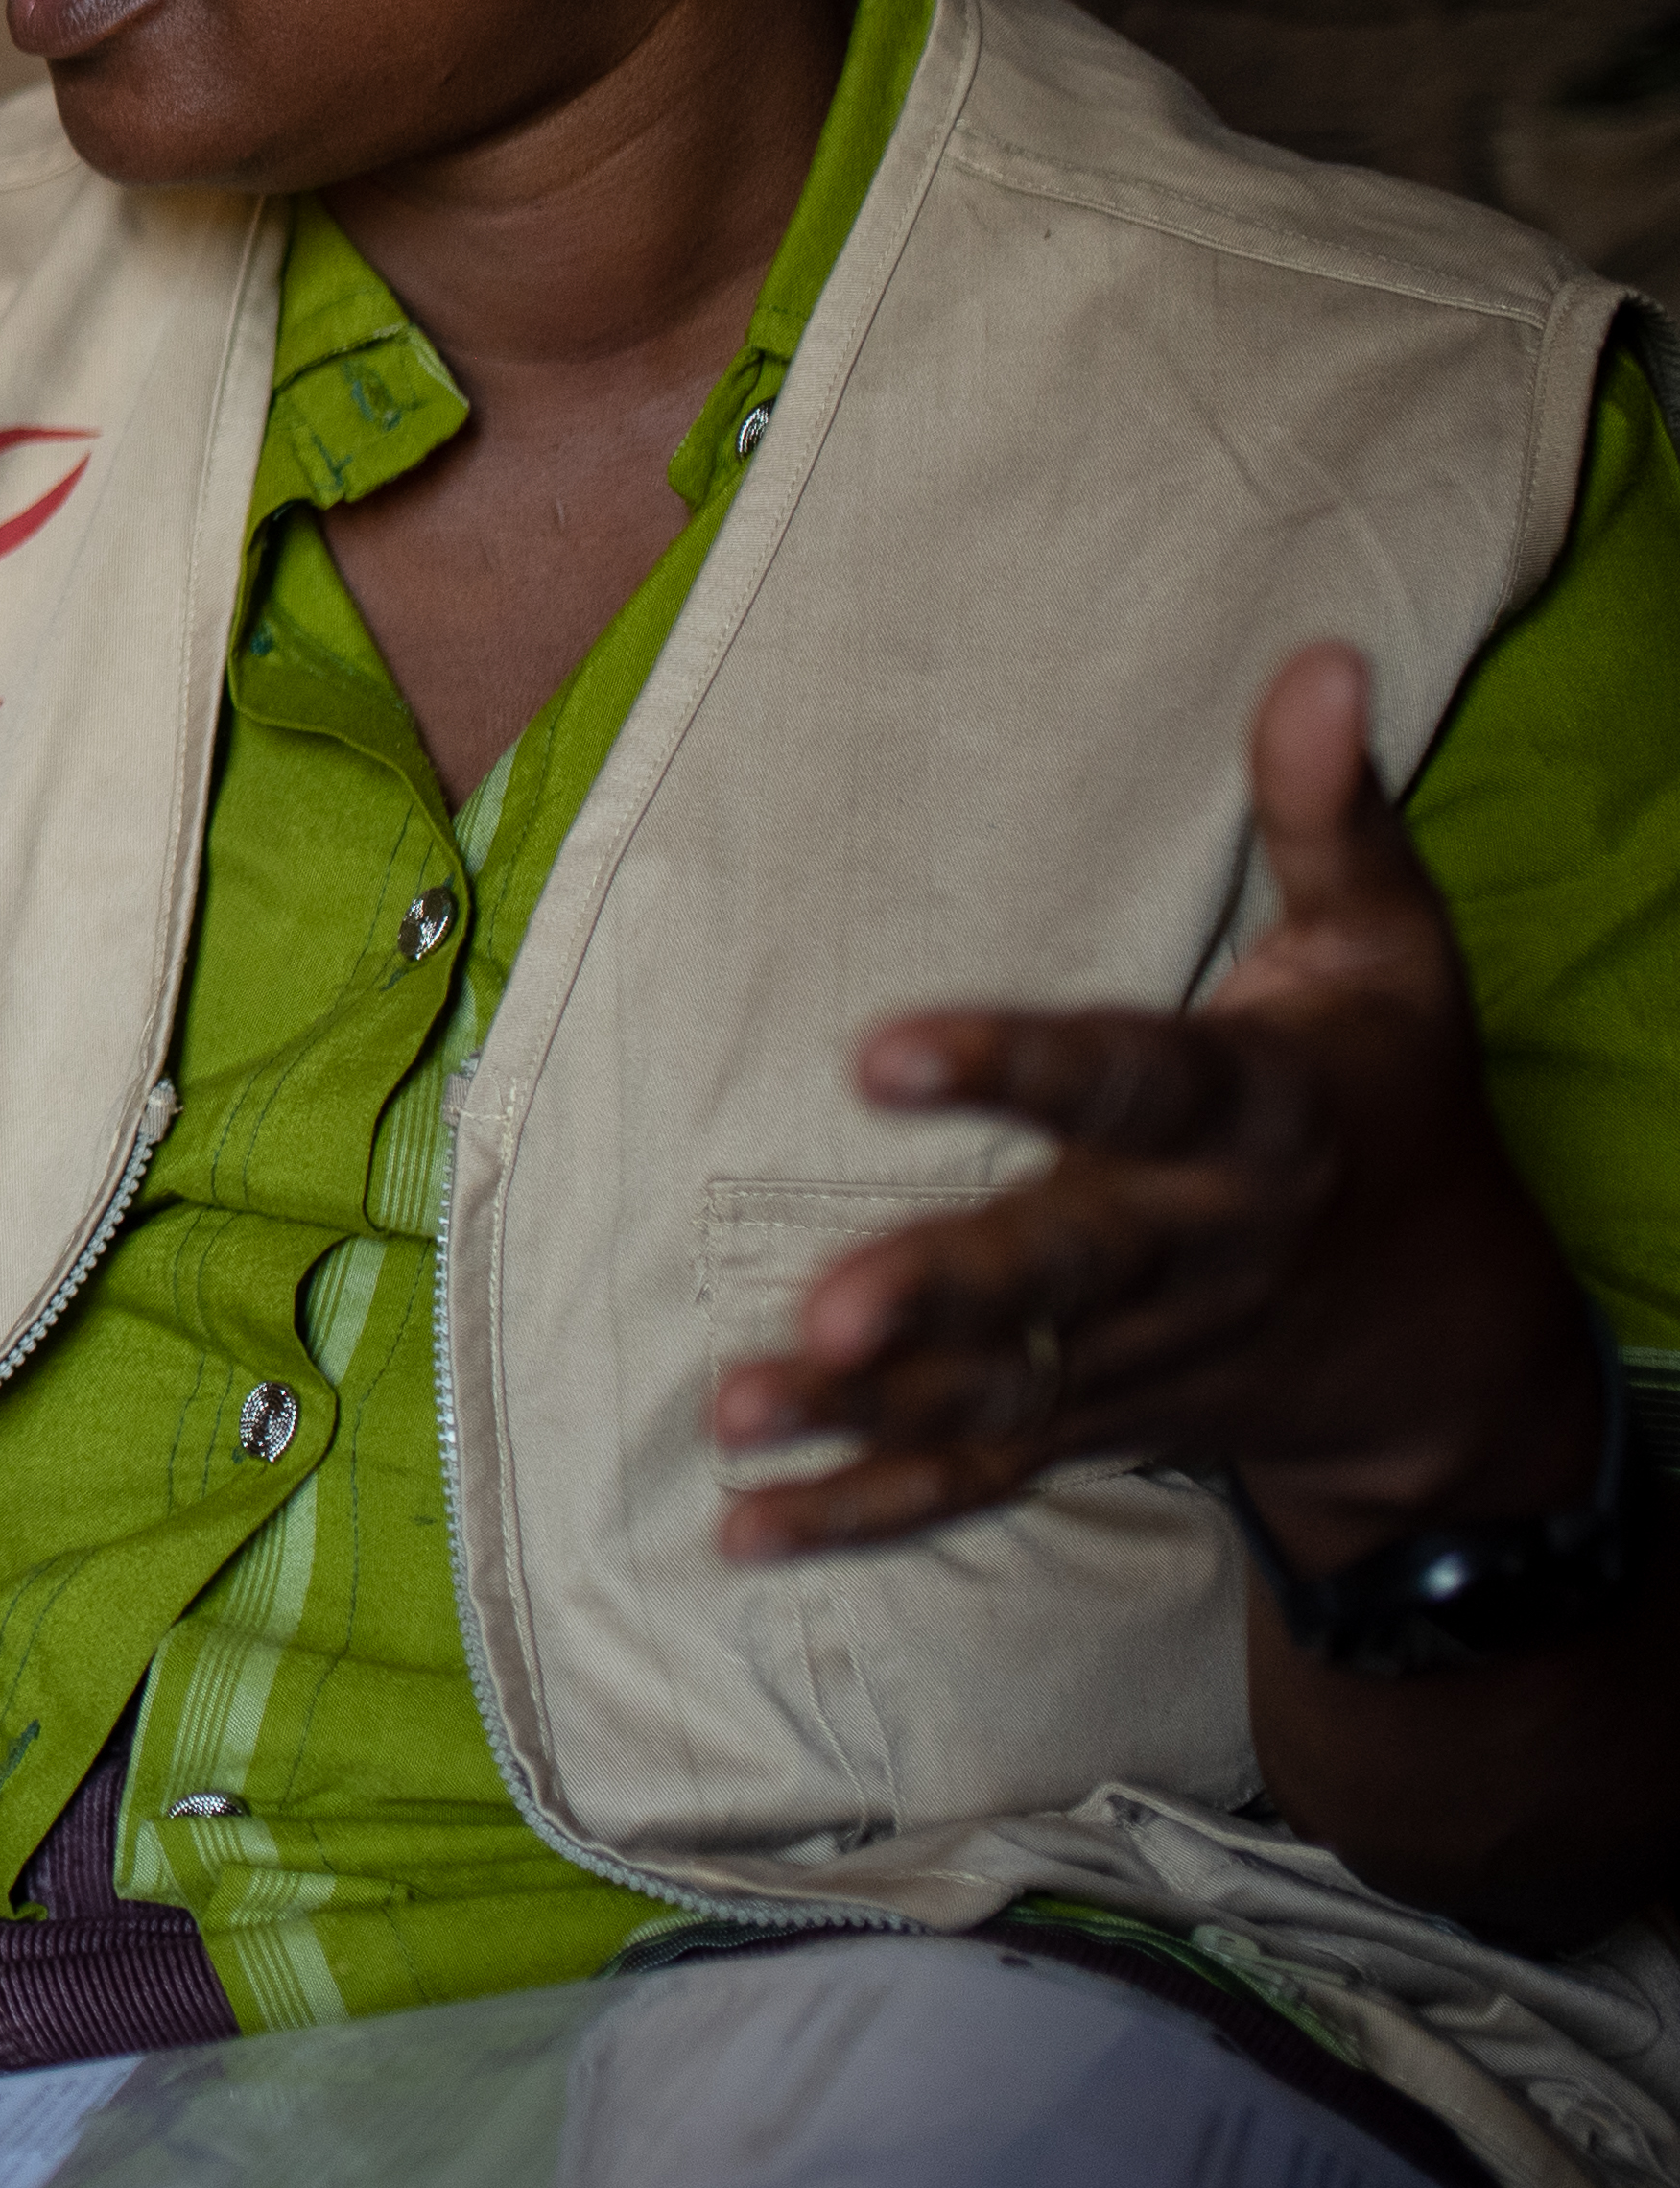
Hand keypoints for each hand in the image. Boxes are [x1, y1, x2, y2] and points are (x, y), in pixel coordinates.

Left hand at [714, 642, 1602, 1569]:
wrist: (1454, 1343)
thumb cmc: (1390, 1106)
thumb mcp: (1391, 956)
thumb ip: (1329, 813)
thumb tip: (1316, 658)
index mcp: (1254, 1117)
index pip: (1131, 1082)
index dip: (1016, 1066)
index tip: (884, 1050)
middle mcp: (1186, 1247)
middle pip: (1056, 1269)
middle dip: (943, 1292)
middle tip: (820, 1311)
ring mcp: (1133, 1354)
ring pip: (994, 1390)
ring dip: (865, 1412)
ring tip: (733, 1414)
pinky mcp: (1091, 1424)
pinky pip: (974, 1479)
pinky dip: (863, 1511)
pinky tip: (742, 1530)